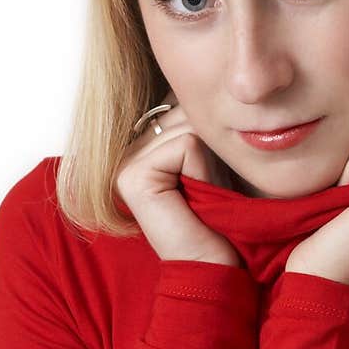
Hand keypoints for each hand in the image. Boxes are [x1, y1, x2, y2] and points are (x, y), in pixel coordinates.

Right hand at [115, 90, 241, 265]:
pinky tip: (199, 196)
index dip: (212, 134)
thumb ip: (201, 123)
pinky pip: (186, 143)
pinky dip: (205, 168)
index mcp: (141, 148)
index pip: (184, 104)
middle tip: (214, 187)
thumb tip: (207, 80)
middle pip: (186, 108)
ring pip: (190, 122)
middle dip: (213, 142)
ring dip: (213, 158)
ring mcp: (122, 164)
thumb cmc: (225, 220)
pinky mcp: (130, 176)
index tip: (214, 177)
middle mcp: (125, 153)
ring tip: (209, 193)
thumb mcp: (215, 160)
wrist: (218, 268)